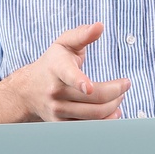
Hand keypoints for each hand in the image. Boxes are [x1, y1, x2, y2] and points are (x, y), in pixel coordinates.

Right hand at [0, 21, 129, 123]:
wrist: (28, 90)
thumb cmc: (53, 63)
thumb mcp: (64, 43)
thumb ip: (83, 34)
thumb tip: (99, 26)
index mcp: (57, 68)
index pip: (68, 75)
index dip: (79, 81)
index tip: (89, 87)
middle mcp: (55, 91)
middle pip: (94, 97)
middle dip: (116, 91)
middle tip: (125, 85)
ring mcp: (58, 110)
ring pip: (94, 114)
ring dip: (114, 106)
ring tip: (119, 96)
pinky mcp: (61, 124)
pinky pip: (89, 127)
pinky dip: (105, 120)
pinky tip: (113, 111)